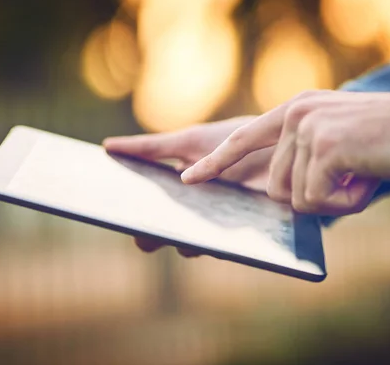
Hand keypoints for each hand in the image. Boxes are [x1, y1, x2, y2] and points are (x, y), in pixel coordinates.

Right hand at [103, 116, 274, 255]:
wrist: (282, 146)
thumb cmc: (233, 142)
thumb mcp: (189, 142)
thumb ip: (151, 148)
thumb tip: (107, 147)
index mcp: (174, 195)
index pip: (143, 212)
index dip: (127, 213)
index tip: (109, 209)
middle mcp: (191, 217)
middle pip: (161, 235)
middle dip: (149, 234)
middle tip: (141, 227)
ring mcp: (215, 229)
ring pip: (189, 245)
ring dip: (181, 239)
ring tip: (175, 229)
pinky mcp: (241, 236)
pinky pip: (223, 247)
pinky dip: (213, 242)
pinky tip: (208, 233)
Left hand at [181, 90, 389, 215]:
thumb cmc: (389, 145)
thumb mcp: (338, 145)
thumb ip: (303, 161)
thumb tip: (281, 199)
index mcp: (296, 110)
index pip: (243, 139)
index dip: (216, 162)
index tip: (189, 179)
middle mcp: (296, 114)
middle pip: (275, 186)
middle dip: (312, 197)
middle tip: (350, 180)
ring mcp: (307, 128)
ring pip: (295, 197)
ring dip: (332, 200)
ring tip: (361, 175)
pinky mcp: (324, 146)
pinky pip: (316, 201)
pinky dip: (346, 203)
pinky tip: (366, 179)